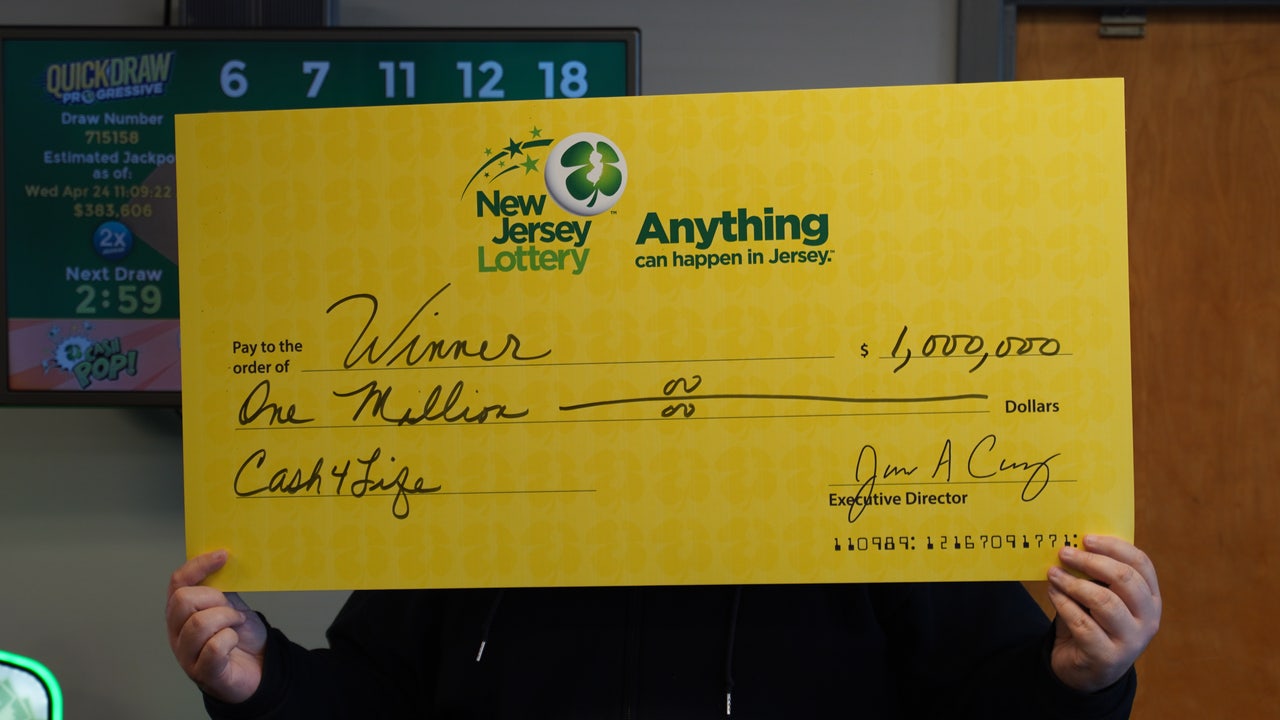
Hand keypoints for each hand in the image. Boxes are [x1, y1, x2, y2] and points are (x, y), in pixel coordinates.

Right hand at [165, 550, 267, 703]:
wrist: (259, 668)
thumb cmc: (241, 636)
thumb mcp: (230, 605)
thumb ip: (220, 587)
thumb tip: (221, 557)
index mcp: (181, 613)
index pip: (177, 582)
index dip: (198, 566)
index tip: (223, 556)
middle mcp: (177, 633)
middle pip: (182, 600)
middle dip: (214, 599)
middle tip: (232, 609)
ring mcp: (186, 655)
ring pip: (199, 623)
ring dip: (227, 619)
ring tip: (236, 625)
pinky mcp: (203, 673)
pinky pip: (214, 647)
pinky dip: (230, 639)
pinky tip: (234, 642)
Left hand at [1046, 535, 1160, 691]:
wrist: (1085, 669)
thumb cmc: (1093, 623)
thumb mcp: (1101, 596)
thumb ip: (1097, 575)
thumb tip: (1074, 543)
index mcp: (1151, 598)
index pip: (1141, 564)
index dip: (1114, 547)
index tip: (1086, 538)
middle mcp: (1148, 619)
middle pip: (1125, 579)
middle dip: (1091, 562)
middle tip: (1064, 552)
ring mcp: (1131, 641)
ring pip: (1105, 602)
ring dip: (1074, 583)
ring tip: (1053, 574)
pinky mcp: (1108, 657)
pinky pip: (1083, 624)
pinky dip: (1064, 604)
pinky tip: (1052, 593)